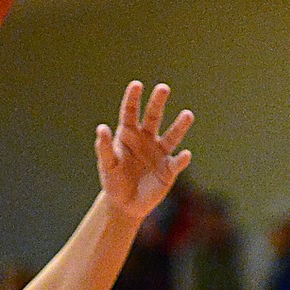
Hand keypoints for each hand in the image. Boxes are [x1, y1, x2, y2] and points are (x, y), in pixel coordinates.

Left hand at [96, 82, 193, 218]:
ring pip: (172, 136)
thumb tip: (102, 128)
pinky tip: (185, 155)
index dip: (133, 98)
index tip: (136, 84)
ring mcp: (160, 152)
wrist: (125, 204)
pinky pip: (177, 163)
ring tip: (188, 115)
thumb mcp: (107, 166)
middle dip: (158, 102)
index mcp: (128, 134)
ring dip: (180, 126)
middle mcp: (146, 139)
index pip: (130, 112)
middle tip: (163, 88)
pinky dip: (181, 159)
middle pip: (153, 117)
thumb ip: (105, 148)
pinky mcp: (169, 169)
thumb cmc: (114, 182)